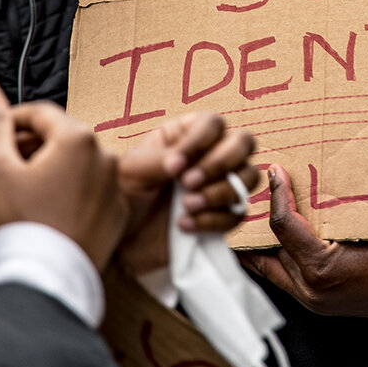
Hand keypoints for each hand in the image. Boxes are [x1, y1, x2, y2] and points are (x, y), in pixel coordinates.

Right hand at [0, 77, 126, 272]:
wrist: (48, 278)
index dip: (12, 122)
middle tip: (6, 169)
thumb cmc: (22, 223)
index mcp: (77, 139)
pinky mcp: (118, 212)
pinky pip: (91, 190)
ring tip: (26, 193)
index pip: (39, 113)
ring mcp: (115, 185)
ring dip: (52, 169)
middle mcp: (104, 156)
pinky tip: (49, 211)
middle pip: (60, 137)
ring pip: (77, 164)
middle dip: (32, 147)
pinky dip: (72, 192)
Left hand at [115, 111, 259, 275]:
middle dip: (220, 163)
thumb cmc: (121, 196)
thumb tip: (181, 162)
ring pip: (249, 177)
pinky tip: (184, 226)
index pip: (213, 123)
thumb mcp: (130, 172)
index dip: (200, 142)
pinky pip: (237, 213)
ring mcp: (219, 186)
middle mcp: (208, 155)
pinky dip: (213, 220)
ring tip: (187, 206)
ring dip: (220, 192)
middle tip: (188, 183)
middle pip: (243, 143)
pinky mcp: (222, 217)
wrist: (118, 243)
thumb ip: (157, 160)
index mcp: (186, 135)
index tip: (174, 166)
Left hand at [241, 166, 367, 318]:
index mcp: (321, 267)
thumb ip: (332, 207)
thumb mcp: (365, 225)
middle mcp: (309, 288)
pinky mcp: (314, 303)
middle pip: (268, 248)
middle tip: (250, 196)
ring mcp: (310, 299)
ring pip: (268, 267)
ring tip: (249, 220)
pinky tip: (267, 243)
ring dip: (259, 243)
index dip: (278, 194)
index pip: (284, 224)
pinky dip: (272, 258)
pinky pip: (281, 279)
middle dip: (257, 220)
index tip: (276, 174)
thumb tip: (307, 179)